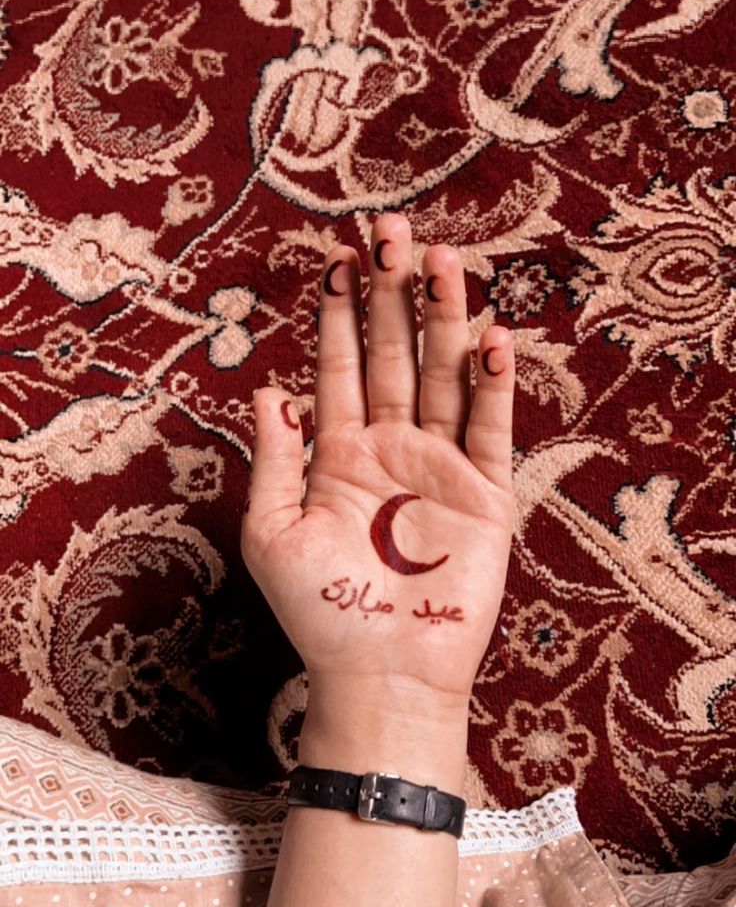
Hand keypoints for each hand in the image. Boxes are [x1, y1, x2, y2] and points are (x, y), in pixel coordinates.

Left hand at [241, 213, 514, 727]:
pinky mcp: (485, 494)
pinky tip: (490, 338)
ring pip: (444, 376)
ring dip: (444, 319)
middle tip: (389, 232)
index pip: (342, 367)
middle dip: (391, 294)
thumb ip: (274, 460)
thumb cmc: (318, 611)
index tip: (338, 259)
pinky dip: (491, 384)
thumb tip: (268, 389)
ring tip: (441, 261)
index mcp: (338, 452)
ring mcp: (440, 467)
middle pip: (395, 354)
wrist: (380, 673)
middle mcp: (391, 448)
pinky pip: (489, 428)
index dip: (340, 314)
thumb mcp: (272, 534)